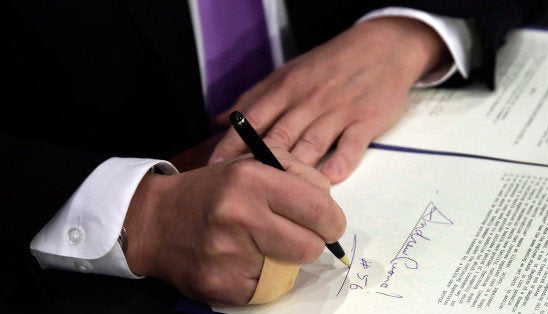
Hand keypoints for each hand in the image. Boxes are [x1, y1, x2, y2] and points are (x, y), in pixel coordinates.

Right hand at [122, 149, 345, 305]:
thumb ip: (299, 174)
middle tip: (296, 235)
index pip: (319, 209)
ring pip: (290, 271)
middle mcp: (238, 215)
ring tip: (261, 244)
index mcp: (251, 179)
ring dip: (284, 260)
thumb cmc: (215, 190)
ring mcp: (227, 255)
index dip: (332, 221)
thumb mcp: (254, 163)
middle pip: (310, 247)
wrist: (156, 221)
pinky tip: (241, 260)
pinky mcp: (220, 285)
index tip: (328, 224)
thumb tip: (330, 206)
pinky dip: (261, 277)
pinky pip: (265, 289)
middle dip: (311, 243)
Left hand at [209, 17, 448, 182]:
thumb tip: (219, 120)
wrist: (381, 49)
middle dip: (258, 167)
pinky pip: (351, 143)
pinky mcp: (365, 120)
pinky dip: (341, 160)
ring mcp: (338, 111)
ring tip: (281, 198)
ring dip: (296, 170)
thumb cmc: (329, 65)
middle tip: (243, 194)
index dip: (231, 147)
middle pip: (279, 138)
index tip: (215, 171)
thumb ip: (255, 98)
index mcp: (286, 90)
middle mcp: (308, 101)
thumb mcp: (288, 73)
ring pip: (312, 143)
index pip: (252, 122)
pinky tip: (330, 178)